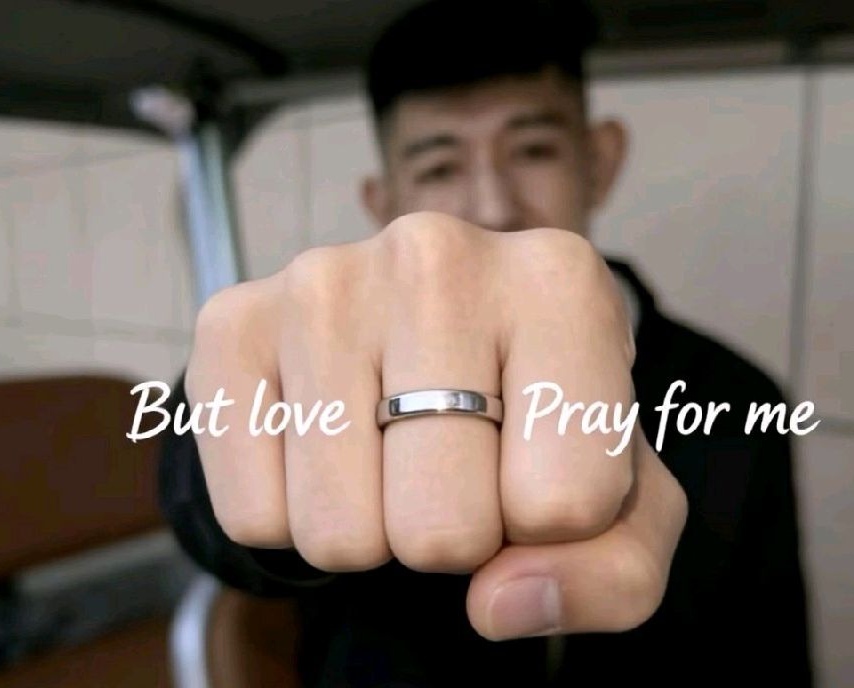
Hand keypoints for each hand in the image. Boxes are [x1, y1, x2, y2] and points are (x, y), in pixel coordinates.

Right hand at [186, 211, 686, 639]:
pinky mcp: (233, 321)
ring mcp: (324, 282)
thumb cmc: (534, 415)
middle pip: (443, 530)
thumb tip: (497, 602)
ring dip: (373, 531)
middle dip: (454, 536)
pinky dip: (295, 515)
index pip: (563, 507)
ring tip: (392, 450)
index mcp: (560, 280)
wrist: (425, 341)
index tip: (534, 464)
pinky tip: (329, 441)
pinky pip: (253, 516)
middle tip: (456, 463)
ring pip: (340, 535)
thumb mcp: (619, 497)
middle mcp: (437, 252)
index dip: (548, 526)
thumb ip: (615, 572)